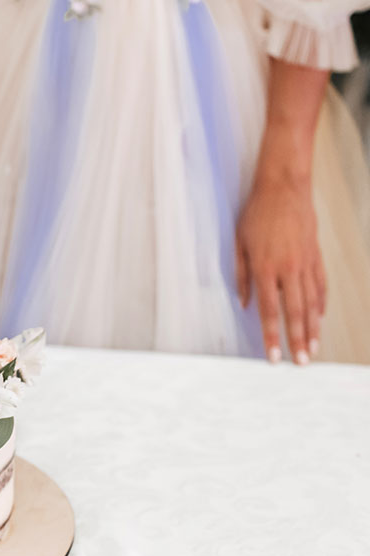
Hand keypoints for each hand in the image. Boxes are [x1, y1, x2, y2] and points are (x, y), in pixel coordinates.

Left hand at [235, 175, 325, 364]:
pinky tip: (319, 319)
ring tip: (314, 349)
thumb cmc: (256, 214)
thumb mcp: (239, 244)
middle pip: (295, 313)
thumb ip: (241, 277)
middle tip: (302, 363)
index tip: (273, 357)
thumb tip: (244, 304)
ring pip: (311, 303)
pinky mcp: (316, 255)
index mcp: (266, 269)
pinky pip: (320, 285)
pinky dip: (320, 304)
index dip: (271, 337)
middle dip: (297, 340)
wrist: (284, 188)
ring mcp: (306, 263)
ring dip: (312, 328)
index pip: (270, 312)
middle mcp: (289, 269)